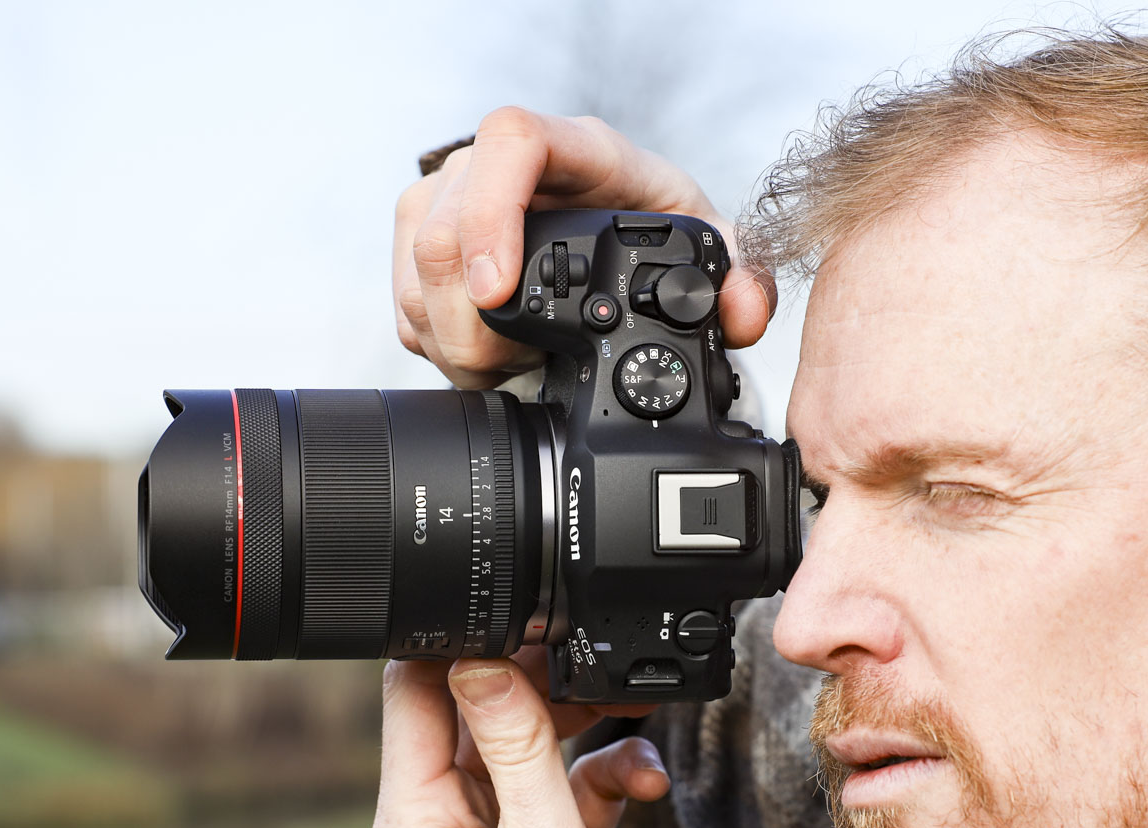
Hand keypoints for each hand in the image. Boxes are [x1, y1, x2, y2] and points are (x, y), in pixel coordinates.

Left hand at [375, 656, 671, 827]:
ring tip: (631, 721)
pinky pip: (557, 794)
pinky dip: (601, 780)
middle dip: (537, 684)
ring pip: (524, 750)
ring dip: (580, 732)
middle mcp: (439, 825)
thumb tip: (484, 659)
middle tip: (589, 658)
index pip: (414, 694)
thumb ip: (520, 749)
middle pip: (474, 713)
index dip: (458, 643)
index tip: (513, 608)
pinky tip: (641, 782)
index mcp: (415, 819)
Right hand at [394, 107, 776, 387]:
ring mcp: (451, 198)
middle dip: (473, 322)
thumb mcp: (707, 245)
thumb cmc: (654, 224)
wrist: (614, 230)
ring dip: (456, 341)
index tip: (496, 291)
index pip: (511, 142)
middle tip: (520, 365)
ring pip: (413, 273)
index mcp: (576, 149)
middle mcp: (498, 164)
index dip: (491, 213)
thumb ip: (738, 279)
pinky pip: (404, 299)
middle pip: (442, 228)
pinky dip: (439, 344)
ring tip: (513, 365)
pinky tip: (487, 356)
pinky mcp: (422, 239)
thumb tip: (743, 311)